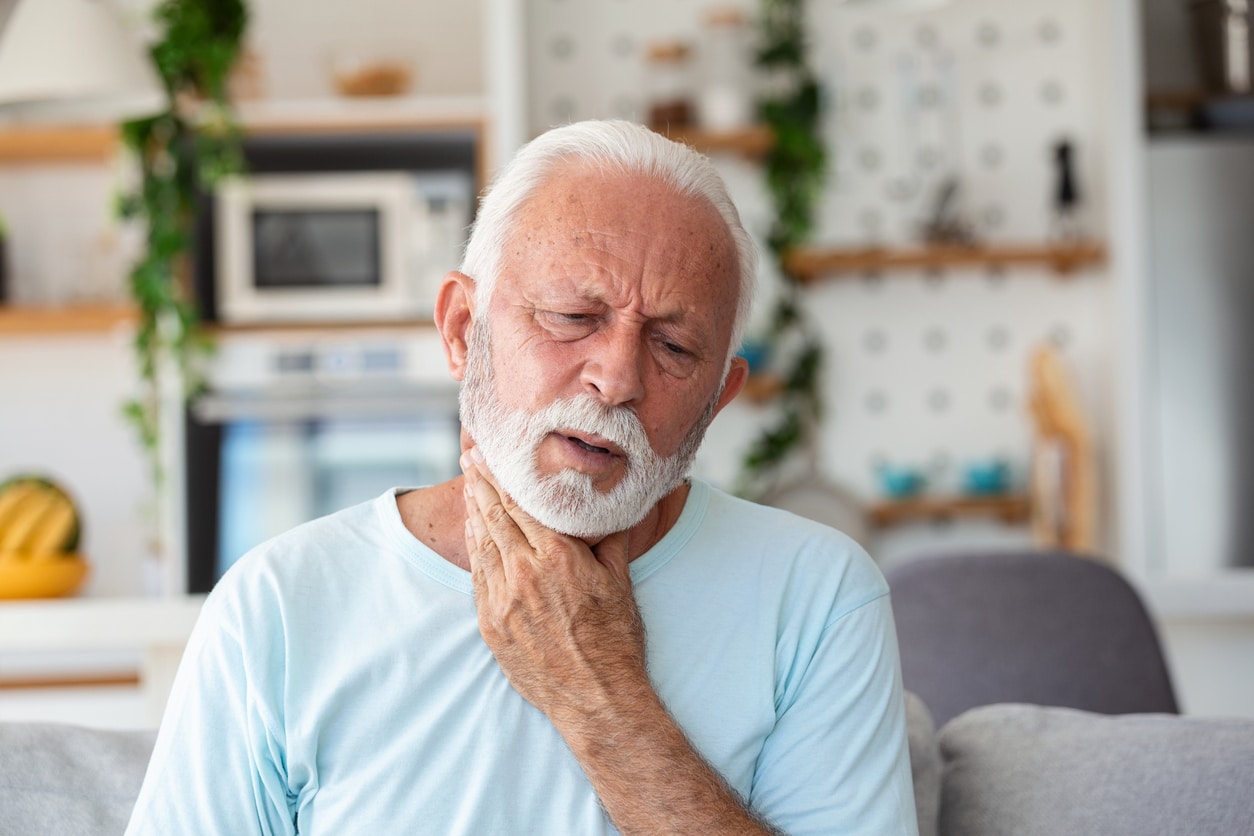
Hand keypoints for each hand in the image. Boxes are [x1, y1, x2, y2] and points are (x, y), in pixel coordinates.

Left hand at [460, 447, 647, 722]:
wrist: (595, 696)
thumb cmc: (615, 639)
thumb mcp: (618, 578)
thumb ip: (607, 536)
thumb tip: (610, 501)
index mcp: (556, 556)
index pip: (519, 503)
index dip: (501, 476)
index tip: (489, 454)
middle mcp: (524, 572)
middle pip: (494, 516)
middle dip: (479, 484)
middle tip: (469, 458)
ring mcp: (502, 600)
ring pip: (482, 544)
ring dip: (473, 512)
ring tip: (469, 489)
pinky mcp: (491, 624)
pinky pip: (478, 576)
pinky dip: (475, 549)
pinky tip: (475, 534)